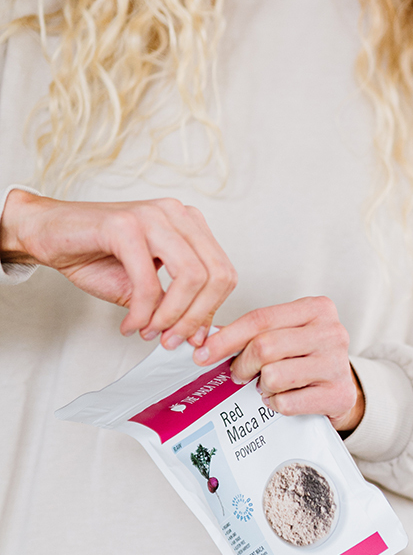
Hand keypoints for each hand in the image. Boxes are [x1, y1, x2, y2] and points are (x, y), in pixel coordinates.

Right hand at [0, 189, 236, 347]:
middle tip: (170, 340)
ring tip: (149, 332)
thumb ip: (173, 305)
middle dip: (195, 318)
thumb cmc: (94, 254)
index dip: (211, 311)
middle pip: (216, 275)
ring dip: (171, 316)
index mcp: (189, 224)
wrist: (47, 233)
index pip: (224, 272)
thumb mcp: (143, 286)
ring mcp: (153, 215)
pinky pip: (148, 280)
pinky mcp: (124, 225)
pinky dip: (141, 311)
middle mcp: (177, 214)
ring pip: (191, 277)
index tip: (190, 337)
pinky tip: (130, 323)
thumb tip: (199, 336)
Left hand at [195, 296, 364, 432]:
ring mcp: (338, 364)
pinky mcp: (339, 395)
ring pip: (274, 376)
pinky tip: (283, 399)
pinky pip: (287, 402)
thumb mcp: (286, 334)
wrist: (341, 389)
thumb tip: (205, 340)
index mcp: (317, 308)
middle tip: (239, 374)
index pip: (261, 319)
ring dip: (262, 386)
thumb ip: (253, 332)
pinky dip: (276, 404)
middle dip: (243, 365)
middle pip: (264, 347)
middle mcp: (332, 332)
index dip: (227, 338)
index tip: (203, 354)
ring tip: (268, 386)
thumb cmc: (305, 359)